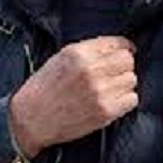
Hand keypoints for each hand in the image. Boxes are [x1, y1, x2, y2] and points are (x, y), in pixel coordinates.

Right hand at [8, 37, 138, 155]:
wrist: (30, 119)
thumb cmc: (43, 89)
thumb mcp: (60, 59)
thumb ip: (88, 52)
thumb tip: (118, 48)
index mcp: (78, 53)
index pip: (117, 43)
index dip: (123, 49)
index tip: (123, 54)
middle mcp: (90, 70)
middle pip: (128, 61)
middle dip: (123, 66)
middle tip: (113, 75)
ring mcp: (99, 91)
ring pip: (131, 79)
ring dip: (123, 84)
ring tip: (109, 90)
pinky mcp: (105, 111)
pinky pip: (131, 99)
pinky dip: (125, 101)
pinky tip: (111, 102)